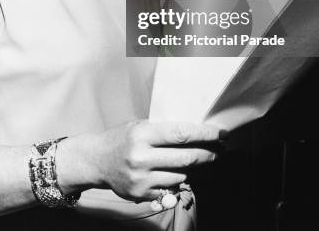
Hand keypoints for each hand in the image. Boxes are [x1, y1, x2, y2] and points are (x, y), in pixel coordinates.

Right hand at [89, 120, 221, 201]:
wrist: (96, 160)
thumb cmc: (122, 138)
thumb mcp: (140, 125)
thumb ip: (163, 130)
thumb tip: (196, 133)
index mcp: (142, 134)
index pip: (181, 134)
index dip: (204, 134)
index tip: (221, 133)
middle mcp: (141, 156)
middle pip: (186, 158)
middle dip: (208, 154)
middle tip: (219, 150)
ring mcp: (141, 178)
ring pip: (181, 176)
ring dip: (190, 169)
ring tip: (189, 160)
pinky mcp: (141, 194)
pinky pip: (170, 189)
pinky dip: (176, 180)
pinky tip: (172, 172)